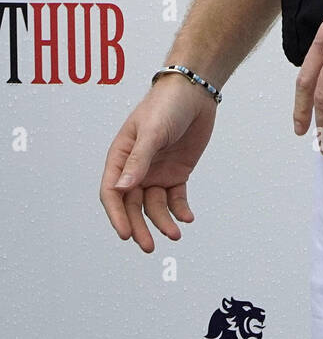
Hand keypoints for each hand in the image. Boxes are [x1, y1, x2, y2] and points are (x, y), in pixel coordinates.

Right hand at [99, 74, 217, 252]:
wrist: (194, 92)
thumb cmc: (166, 105)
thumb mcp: (152, 132)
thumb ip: (139, 160)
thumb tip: (123, 189)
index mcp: (120, 157)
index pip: (112, 192)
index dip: (117, 215)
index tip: (126, 233)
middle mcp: (136, 168)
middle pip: (133, 205)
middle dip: (140, 226)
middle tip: (148, 246)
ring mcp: (156, 172)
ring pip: (154, 206)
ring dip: (163, 221)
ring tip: (174, 234)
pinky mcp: (177, 173)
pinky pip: (176, 198)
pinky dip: (179, 210)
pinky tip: (186, 218)